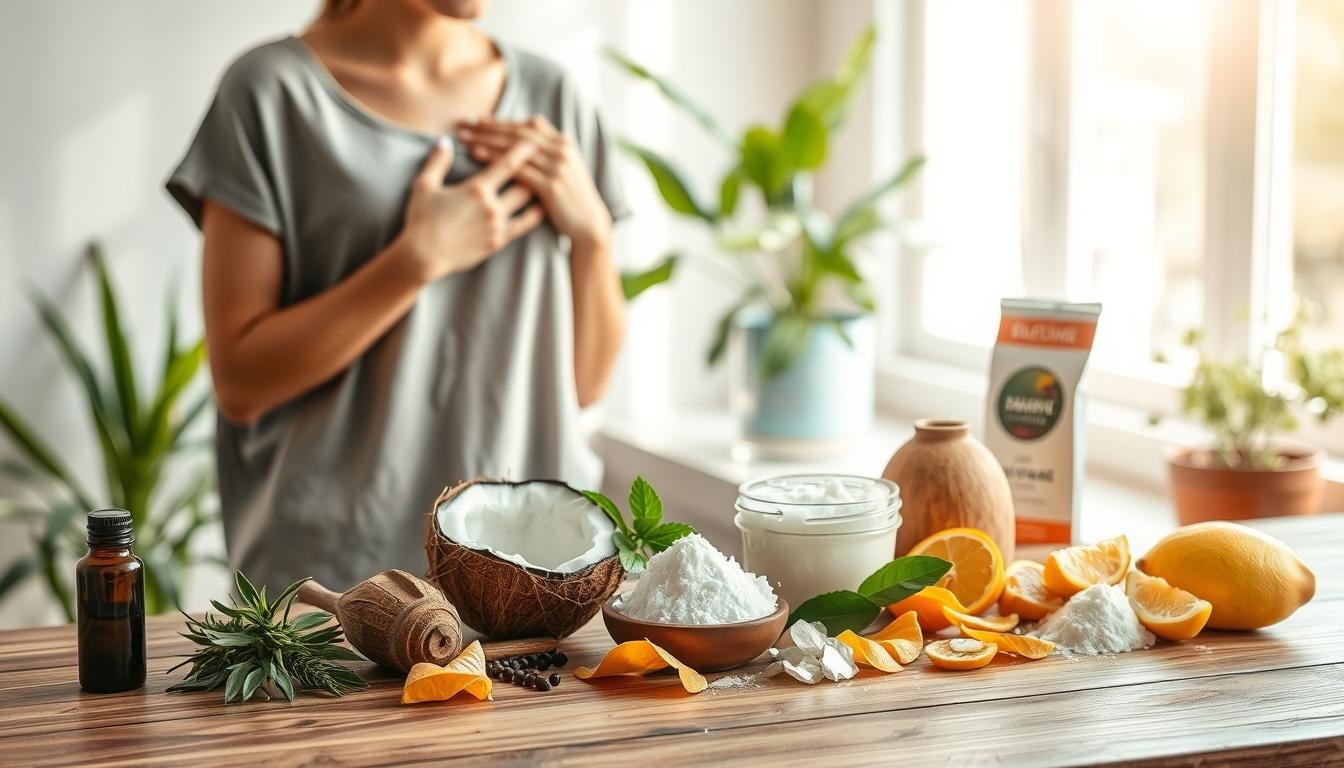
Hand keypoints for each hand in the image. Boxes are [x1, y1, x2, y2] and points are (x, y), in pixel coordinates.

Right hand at [392, 138, 543, 283]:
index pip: (507, 164)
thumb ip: (437, 162)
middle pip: (525, 185)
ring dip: (537, 194)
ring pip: (528, 206)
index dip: (522, 151)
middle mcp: (492, 207)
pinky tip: (541, 209)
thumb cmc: (421, 219)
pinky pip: (524, 227)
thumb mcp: (424, 186)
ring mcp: (498, 227)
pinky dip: (534, 216)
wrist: (423, 256)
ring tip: (546, 184)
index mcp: (477, 189)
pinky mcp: (498, 242)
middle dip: (532, 172)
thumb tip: (445, 142)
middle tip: (540, 163)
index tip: (532, 141)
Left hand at [457, 116, 612, 249]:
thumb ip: (548, 146)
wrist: (589, 224)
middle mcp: (561, 151)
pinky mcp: (551, 186)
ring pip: (514, 148)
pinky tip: (477, 155)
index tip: (476, 120)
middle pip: (517, 133)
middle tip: (464, 124)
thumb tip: (531, 122)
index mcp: (563, 143)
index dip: (499, 121)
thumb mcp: (565, 167)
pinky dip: (495, 160)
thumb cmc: (572, 198)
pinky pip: (518, 169)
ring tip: (464, 138)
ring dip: (486, 140)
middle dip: (488, 127)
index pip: (525, 125)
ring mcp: (557, 168)